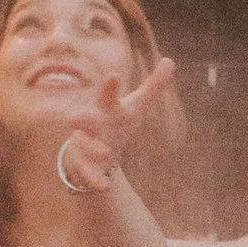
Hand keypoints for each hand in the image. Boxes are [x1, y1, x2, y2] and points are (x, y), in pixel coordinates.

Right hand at [64, 59, 177, 190]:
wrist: (94, 152)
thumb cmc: (116, 123)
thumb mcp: (136, 105)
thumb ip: (153, 85)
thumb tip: (170, 60)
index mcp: (106, 109)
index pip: (107, 95)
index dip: (110, 86)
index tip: (114, 76)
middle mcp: (92, 125)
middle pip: (84, 119)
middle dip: (82, 118)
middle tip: (77, 117)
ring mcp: (85, 145)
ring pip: (82, 146)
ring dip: (93, 148)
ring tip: (106, 152)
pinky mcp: (86, 166)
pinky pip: (89, 173)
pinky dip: (96, 179)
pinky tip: (105, 186)